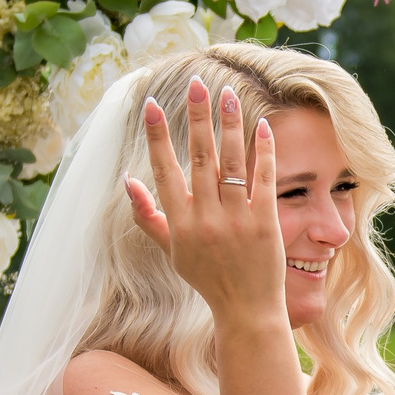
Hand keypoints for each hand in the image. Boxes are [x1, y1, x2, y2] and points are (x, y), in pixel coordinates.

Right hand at [125, 78, 287, 331]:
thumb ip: (148, 217)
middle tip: (196, 84)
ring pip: (231, 163)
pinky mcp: (266, 224)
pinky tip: (262, 126)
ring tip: (228, 95)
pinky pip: (264, 180)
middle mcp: (206, 219)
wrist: (246, 310)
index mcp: (180, 223)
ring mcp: (237, 221)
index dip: (157, 136)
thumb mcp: (172, 251)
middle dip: (197, 118)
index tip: (151, 105)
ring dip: (229, 125)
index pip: (164, 170)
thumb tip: (127, 181)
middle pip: (200, 158)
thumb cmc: (207, 279)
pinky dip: (263, 152)